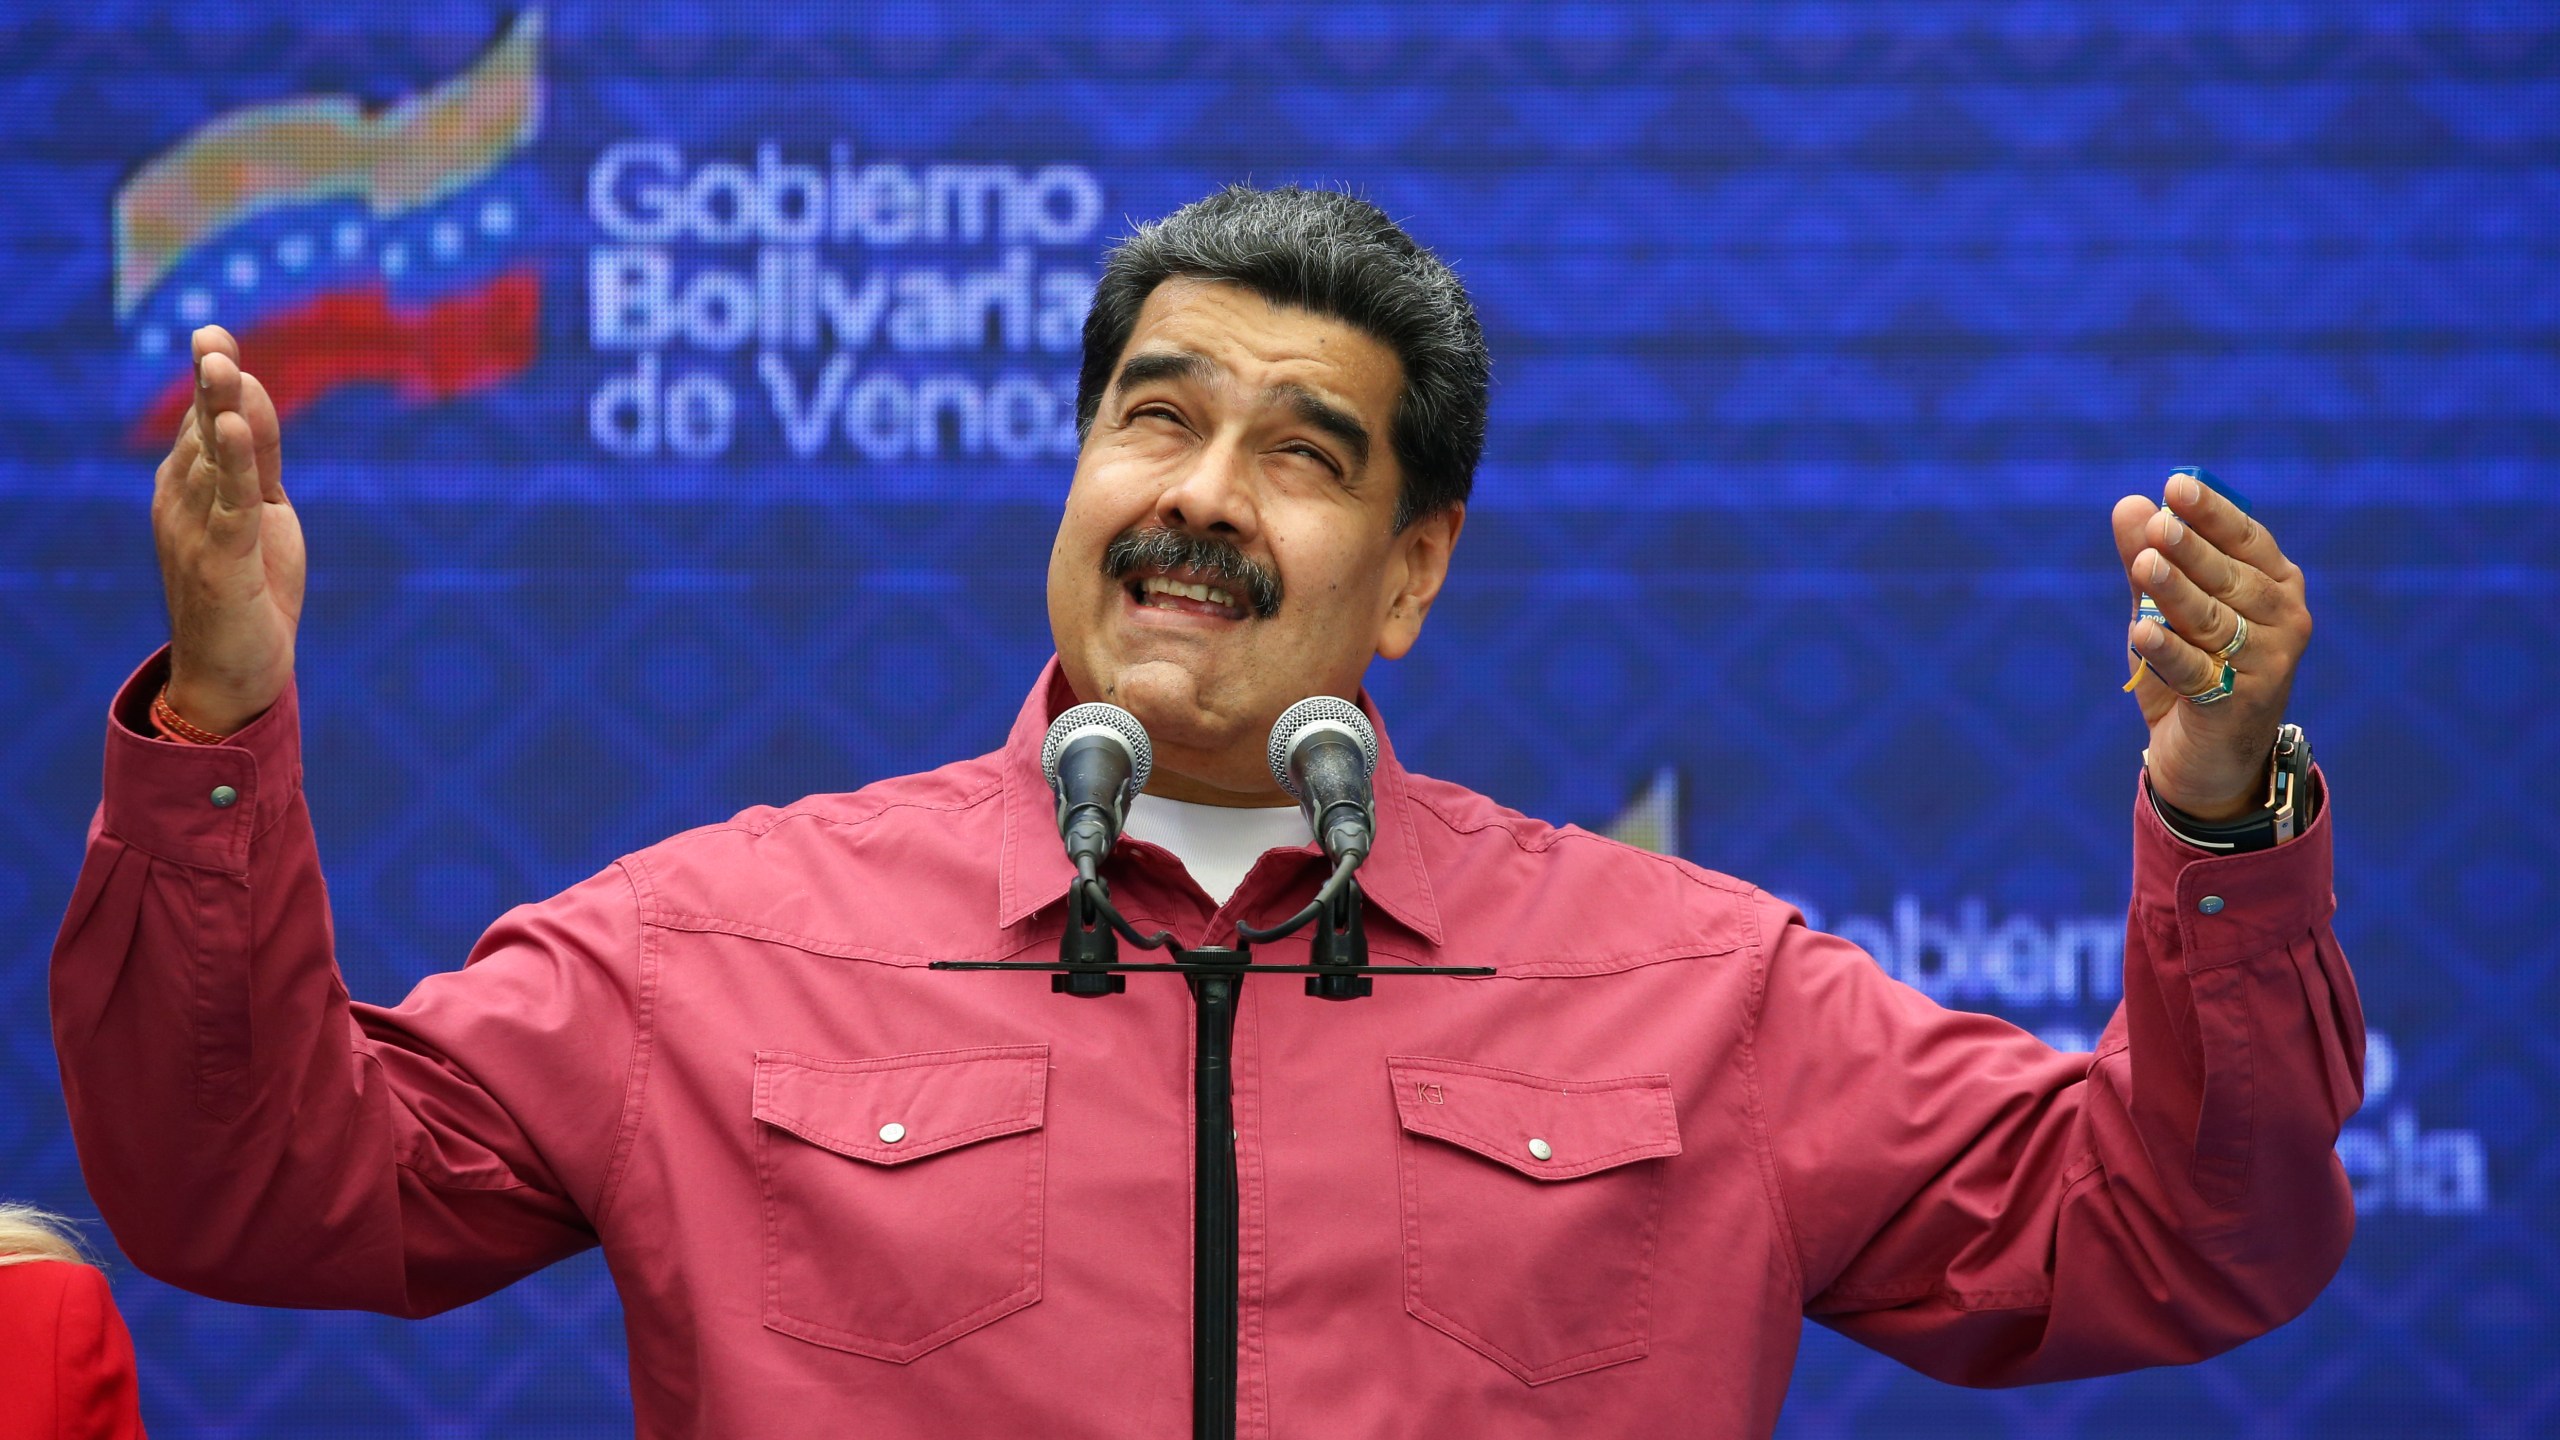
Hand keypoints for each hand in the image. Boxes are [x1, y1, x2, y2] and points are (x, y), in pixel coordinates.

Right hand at [153, 325, 303, 735]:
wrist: (235, 674)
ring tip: (223, 364)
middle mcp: (181, 502)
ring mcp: (195, 531)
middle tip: (212, 336)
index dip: (215, 381)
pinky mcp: (221, 562)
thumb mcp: (262, 511)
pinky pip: (229, 504)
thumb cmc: (250, 589)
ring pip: (212, 460)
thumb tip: (253, 393)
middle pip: (204, 432)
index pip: (206, 423)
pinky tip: (239, 429)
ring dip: (220, 412)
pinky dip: (236, 465)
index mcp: (188, 486)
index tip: (214, 334)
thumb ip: (261, 457)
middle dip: (211, 385)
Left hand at [2111, 475, 2310, 821]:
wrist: (2206, 758)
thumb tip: (2129, 504)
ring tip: (2145, 566)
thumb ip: (2148, 561)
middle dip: (2192, 550)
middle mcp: (2284, 619)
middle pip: (2230, 577)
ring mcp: (2269, 663)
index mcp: (2274, 585)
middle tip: (2160, 525)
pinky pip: (2198, 671)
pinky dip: (2168, 651)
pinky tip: (2140, 632)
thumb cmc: (2191, 669)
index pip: (2245, 539)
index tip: (2176, 486)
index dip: (2212, 513)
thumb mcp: (2163, 611)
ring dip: (2177, 594)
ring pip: (2214, 621)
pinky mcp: (2242, 704)